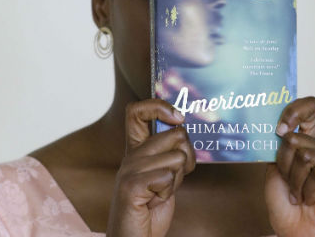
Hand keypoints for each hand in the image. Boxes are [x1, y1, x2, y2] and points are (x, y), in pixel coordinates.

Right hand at [106, 99, 195, 236]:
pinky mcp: (130, 187)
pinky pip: (167, 176)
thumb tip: (182, 128)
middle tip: (172, 178)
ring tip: (160, 192)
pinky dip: (168, 192)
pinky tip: (154, 200)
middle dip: (186, 157)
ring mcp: (128, 170)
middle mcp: (130, 156)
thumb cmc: (150, 208)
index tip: (177, 117)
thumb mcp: (163, 174)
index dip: (159, 106)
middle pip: (175, 134)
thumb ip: (169, 152)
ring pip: (176, 157)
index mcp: (136, 149)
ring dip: (177, 180)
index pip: (137, 110)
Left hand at [264, 97, 314, 236]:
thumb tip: (286, 129)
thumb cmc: (285, 202)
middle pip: (297, 139)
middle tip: (289, 184)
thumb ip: (280, 146)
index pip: (310, 109)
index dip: (295, 111)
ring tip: (299, 194)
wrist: (294, 231)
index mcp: (309, 142)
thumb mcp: (275, 169)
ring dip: (295, 181)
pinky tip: (312, 199)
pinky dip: (309, 190)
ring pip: (307, 157)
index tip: (280, 128)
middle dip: (284, 165)